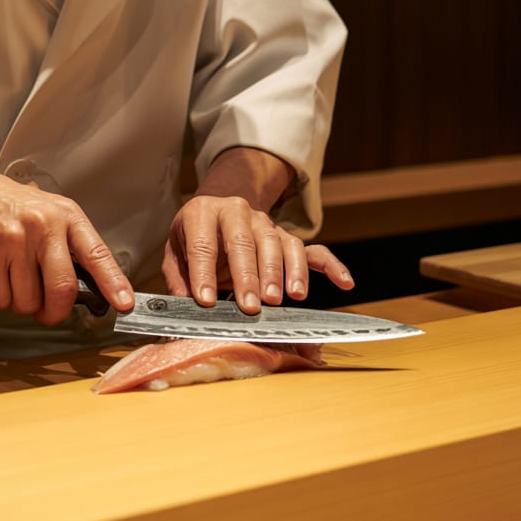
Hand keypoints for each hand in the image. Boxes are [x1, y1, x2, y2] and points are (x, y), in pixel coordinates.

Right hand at [0, 148, 133, 325]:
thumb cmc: (10, 207)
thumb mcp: (47, 212)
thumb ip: (69, 244)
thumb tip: (94, 287)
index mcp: (65, 216)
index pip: (96, 253)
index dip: (112, 282)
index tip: (124, 303)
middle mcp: (43, 226)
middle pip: (61, 289)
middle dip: (55, 312)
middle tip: (47, 313)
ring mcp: (14, 240)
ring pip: (28, 301)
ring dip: (21, 302)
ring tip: (13, 279)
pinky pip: (0, 298)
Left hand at [162, 193, 352, 311]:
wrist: (217, 212)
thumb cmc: (194, 238)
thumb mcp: (176, 253)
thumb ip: (179, 279)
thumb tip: (181, 309)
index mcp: (203, 213)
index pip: (203, 242)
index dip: (203, 272)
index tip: (205, 300)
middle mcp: (237, 212)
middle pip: (246, 241)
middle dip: (249, 275)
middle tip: (251, 305)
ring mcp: (266, 223)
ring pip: (279, 243)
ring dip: (283, 272)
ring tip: (285, 299)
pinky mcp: (287, 238)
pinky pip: (313, 250)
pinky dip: (331, 266)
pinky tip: (345, 282)